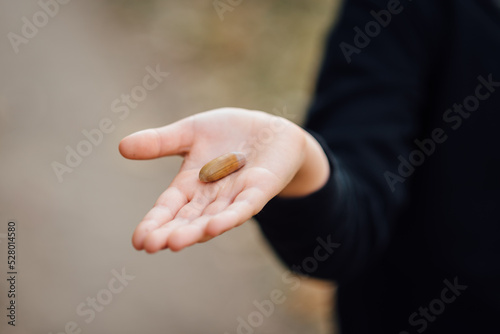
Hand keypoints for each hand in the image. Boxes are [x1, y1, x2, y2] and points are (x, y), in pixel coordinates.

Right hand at [119, 108, 328, 252]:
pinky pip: (244, 206)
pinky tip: (215, 226)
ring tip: (175, 243)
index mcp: (191, 185)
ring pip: (213, 218)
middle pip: (188, 219)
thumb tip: (121, 147)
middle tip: (150, 246)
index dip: (154, 223)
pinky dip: (230, 216)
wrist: (269, 129)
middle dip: (170, 232)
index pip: (168, 208)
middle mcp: (211, 197)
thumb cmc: (228, 133)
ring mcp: (235, 196)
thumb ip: (161, 142)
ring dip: (195, 230)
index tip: (137, 241)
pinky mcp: (260, 189)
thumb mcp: (190, 132)